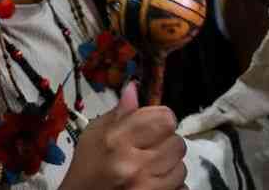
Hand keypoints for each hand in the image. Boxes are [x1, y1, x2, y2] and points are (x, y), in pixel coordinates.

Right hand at [60, 82, 186, 189]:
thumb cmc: (87, 167)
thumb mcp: (93, 135)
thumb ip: (118, 113)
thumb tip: (134, 88)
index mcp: (118, 141)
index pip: (165, 119)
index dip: (161, 120)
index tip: (152, 126)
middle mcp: (136, 165)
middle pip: (178, 143)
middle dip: (166, 144)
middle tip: (149, 149)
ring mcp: (148, 188)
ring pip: (181, 168)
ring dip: (169, 166)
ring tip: (150, 168)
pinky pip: (181, 188)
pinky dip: (172, 185)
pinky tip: (154, 183)